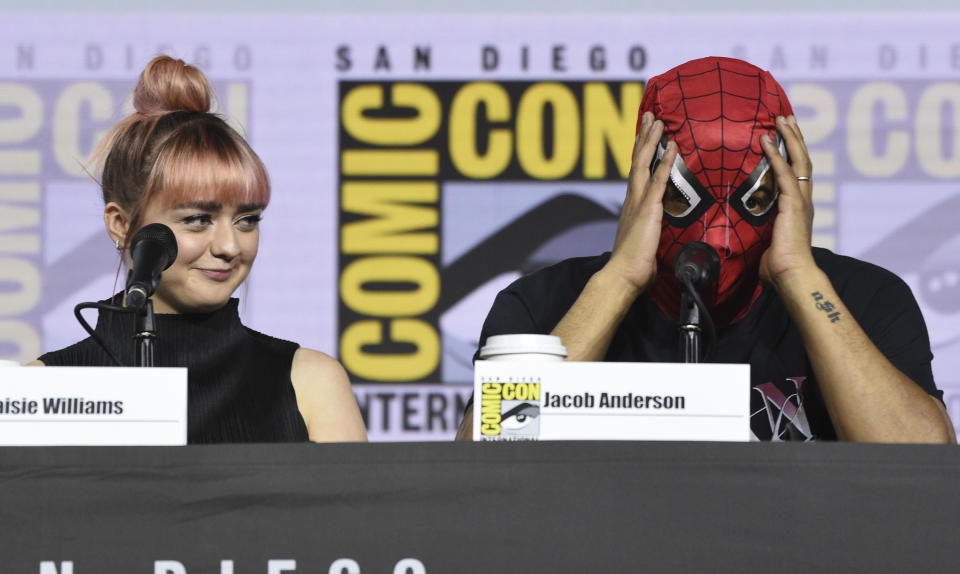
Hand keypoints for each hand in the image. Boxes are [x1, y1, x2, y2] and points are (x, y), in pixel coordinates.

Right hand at [605, 112, 676, 292]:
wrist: (623, 275)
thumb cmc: (633, 267)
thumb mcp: (643, 244)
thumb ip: (649, 234)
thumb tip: (657, 237)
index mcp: (630, 206)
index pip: (636, 174)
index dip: (640, 154)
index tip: (644, 136)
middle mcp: (631, 199)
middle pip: (636, 161)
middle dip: (643, 138)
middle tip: (649, 116)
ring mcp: (638, 202)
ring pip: (643, 164)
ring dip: (651, 141)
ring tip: (658, 121)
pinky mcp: (648, 209)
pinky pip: (658, 180)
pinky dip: (665, 162)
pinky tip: (672, 146)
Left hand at [759, 115, 817, 286]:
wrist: (791, 275)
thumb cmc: (778, 267)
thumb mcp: (767, 243)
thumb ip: (761, 233)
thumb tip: (746, 235)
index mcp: (798, 208)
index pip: (797, 174)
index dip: (792, 153)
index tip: (785, 136)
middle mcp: (803, 200)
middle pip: (802, 160)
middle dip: (795, 138)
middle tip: (786, 118)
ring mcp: (800, 201)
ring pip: (798, 160)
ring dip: (789, 138)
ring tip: (781, 119)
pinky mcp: (793, 204)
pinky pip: (784, 173)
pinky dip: (776, 154)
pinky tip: (766, 140)